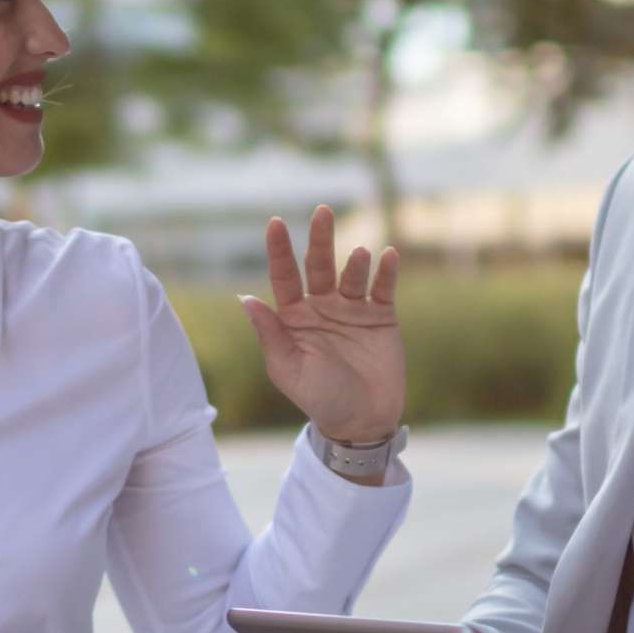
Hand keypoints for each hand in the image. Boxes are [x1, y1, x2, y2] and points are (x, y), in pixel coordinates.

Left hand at [240, 206, 402, 447]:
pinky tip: (388, 256)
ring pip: (352, 274)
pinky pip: (383, 288)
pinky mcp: (381, 317)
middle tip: (322, 212)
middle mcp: (322, 307)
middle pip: (319, 265)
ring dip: (355, 263)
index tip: (274, 224)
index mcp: (294, 317)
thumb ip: (270, 334)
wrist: (361, 420)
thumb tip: (245, 299)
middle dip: (319, 239)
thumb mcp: (289, 368)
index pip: (284, 276)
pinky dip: (386, 271)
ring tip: (359, 255)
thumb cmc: (319, 398)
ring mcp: (352, 309)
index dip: (279, 250)